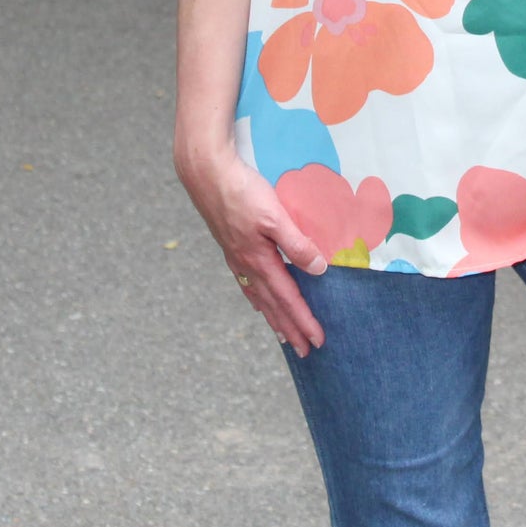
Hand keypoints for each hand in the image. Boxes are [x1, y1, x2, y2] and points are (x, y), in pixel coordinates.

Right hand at [177, 145, 328, 355]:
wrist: (207, 174)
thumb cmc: (242, 192)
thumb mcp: (275, 216)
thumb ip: (296, 244)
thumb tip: (318, 270)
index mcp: (259, 261)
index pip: (288, 298)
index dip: (304, 320)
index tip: (317, 340)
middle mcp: (246, 265)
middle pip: (273, 305)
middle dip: (290, 329)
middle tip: (305, 352)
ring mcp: (236, 257)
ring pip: (259, 297)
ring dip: (274, 318)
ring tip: (284, 335)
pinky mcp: (230, 246)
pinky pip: (247, 283)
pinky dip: (257, 298)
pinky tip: (258, 300)